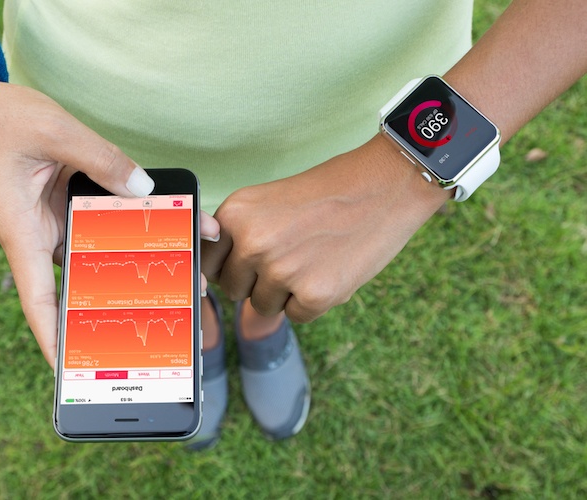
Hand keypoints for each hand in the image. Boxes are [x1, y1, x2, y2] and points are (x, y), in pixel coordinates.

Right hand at [0, 62, 219, 365]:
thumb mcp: (55, 131)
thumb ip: (103, 160)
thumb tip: (145, 190)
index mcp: (22, 232)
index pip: (39, 300)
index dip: (54, 340)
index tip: (72, 373)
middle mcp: (38, 235)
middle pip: (79, 284)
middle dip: (118, 306)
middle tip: (166, 318)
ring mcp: (52, 222)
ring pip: (96, 254)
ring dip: (133, 265)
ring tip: (181, 275)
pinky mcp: (61, 205)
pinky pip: (99, 224)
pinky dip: (129, 229)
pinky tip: (166, 226)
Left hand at [202, 135, 449, 322]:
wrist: (384, 186)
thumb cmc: (327, 193)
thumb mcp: (268, 204)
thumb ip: (238, 239)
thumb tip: (213, 283)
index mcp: (235, 214)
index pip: (208, 263)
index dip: (228, 266)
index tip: (245, 263)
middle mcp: (252, 243)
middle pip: (233, 289)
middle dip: (256, 280)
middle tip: (291, 253)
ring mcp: (282, 271)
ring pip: (262, 306)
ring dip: (285, 292)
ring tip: (313, 257)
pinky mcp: (315, 294)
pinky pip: (296, 316)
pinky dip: (313, 301)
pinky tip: (331, 269)